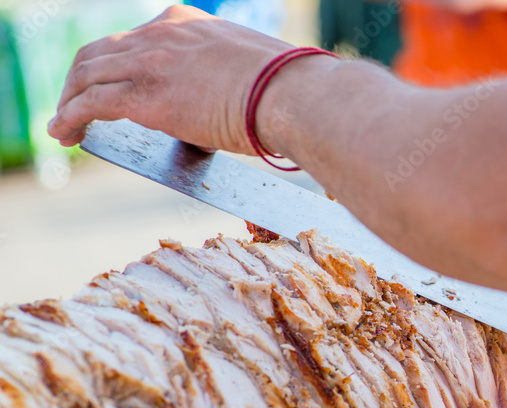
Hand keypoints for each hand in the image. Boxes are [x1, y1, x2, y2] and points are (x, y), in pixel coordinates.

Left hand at [48, 5, 292, 153]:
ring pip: (87, 75)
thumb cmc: (287, 90)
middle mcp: (161, 33)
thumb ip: (221, 81)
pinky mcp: (144, 96)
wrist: (291, 94)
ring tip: (64, 125)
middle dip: (82, 79)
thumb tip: (218, 114)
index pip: (137, 38)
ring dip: (69, 100)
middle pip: (101, 51)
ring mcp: (150, 61)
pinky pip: (91, 103)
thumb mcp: (247, 70)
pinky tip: (64, 133)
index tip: (113, 84)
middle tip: (76, 105)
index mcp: (187, 23)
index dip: (117, 63)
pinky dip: (70, 117)